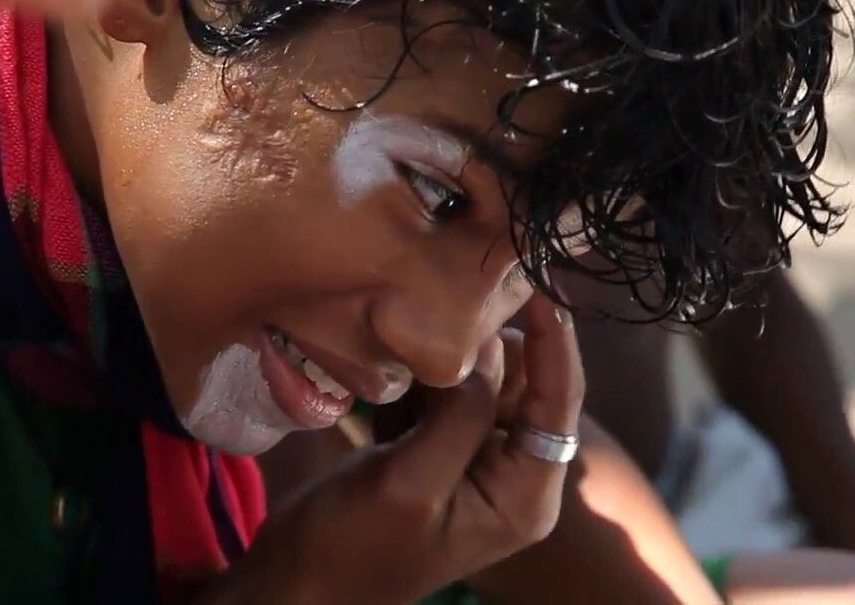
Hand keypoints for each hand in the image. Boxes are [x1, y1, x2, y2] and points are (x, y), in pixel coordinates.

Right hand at [209, 292, 584, 604]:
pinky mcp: (434, 450)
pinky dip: (423, 376)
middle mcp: (509, 476)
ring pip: (481, 382)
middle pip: (525, 386)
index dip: (554, 341)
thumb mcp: (409, 483)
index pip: (558, 404)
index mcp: (524, 496)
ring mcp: (471, 462)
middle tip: (447, 303)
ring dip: (450, 357)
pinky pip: (444, 394)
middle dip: (491, 345)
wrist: (297, 583)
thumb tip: (492, 346)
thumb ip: (461, 416)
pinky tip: (391, 368)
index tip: (536, 281)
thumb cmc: (351, 548)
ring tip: (411, 333)